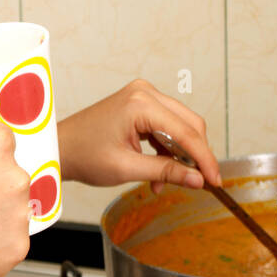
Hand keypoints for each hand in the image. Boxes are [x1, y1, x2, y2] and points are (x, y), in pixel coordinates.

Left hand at [56, 79, 220, 194]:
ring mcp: (143, 96)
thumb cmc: (84, 155)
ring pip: (180, 125)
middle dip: (196, 155)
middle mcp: (145, 93)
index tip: (216, 181)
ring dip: (180, 155)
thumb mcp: (127, 168)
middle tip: (201, 183)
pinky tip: (160, 171)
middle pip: (189, 124)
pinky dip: (168, 149)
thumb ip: (166, 172)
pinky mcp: (141, 104)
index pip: (186, 132)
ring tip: (167, 182)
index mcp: (141, 104)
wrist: (61, 147)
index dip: (205, 159)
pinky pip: (167, 126)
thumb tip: (198, 180)